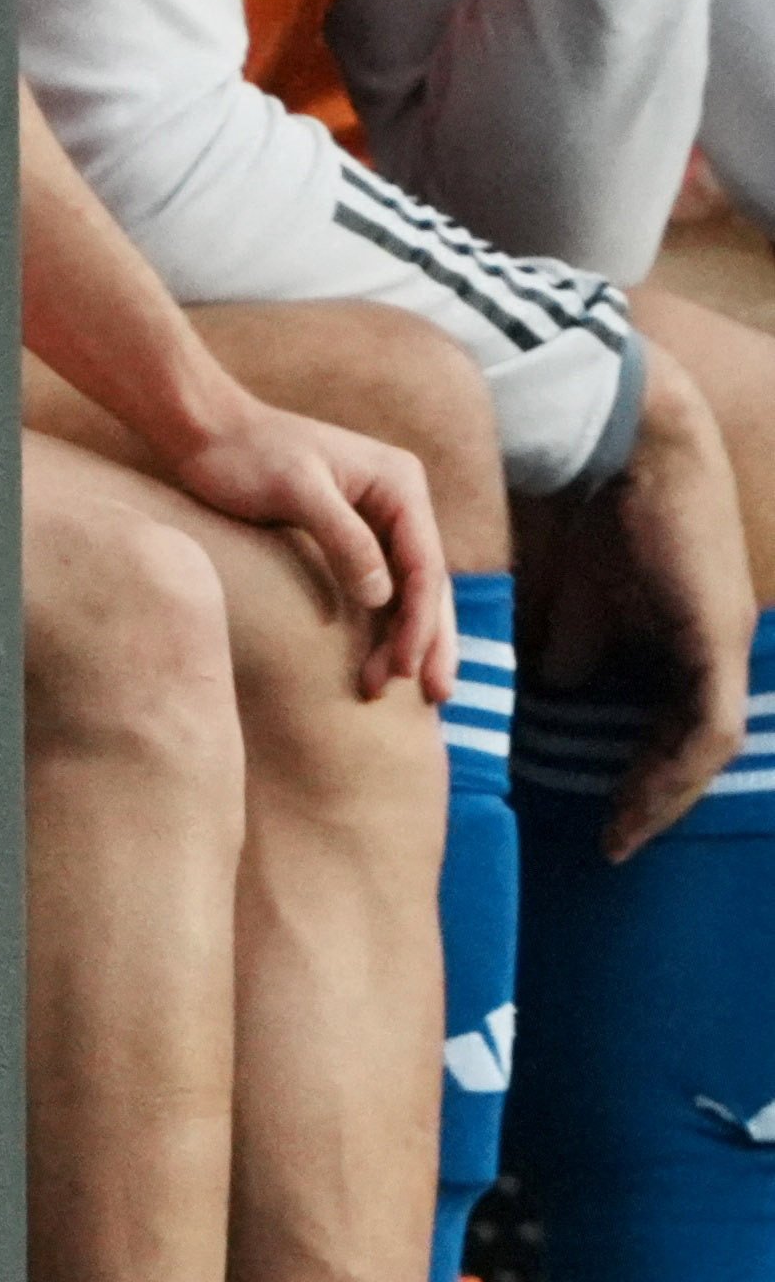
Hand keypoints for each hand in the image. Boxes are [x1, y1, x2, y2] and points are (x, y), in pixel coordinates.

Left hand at [166, 394, 455, 703]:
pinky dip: (378, 624)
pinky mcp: (349, 534)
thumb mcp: (296, 490)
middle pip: (426, 582)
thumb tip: (384, 597)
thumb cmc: (246, 453)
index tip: (407, 668)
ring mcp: (376, 518)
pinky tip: (374, 659)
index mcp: (399, 483)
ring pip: (405, 589)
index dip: (420, 621)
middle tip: (434, 696)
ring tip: (389, 688)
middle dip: (428, 640)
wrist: (205, 431)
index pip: (423, 564)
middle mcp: (399, 500)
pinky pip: (376, 586)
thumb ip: (344, 538)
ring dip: (402, 639)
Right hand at [521, 337, 753, 859]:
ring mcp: (723, 640)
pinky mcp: (717, 639)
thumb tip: (558, 691)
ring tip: (620, 836)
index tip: (604, 814)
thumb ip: (574, 644)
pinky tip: (632, 806)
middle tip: (613, 841)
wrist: (615, 440)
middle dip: (653, 796)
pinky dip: (672, 776)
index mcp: (683, 628)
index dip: (642, 770)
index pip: (674, 720)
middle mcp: (715, 640)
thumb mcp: (576, 594)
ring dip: (663, 798)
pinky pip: (708, 731)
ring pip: (708, 746)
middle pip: (695, 741)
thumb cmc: (583, 500)